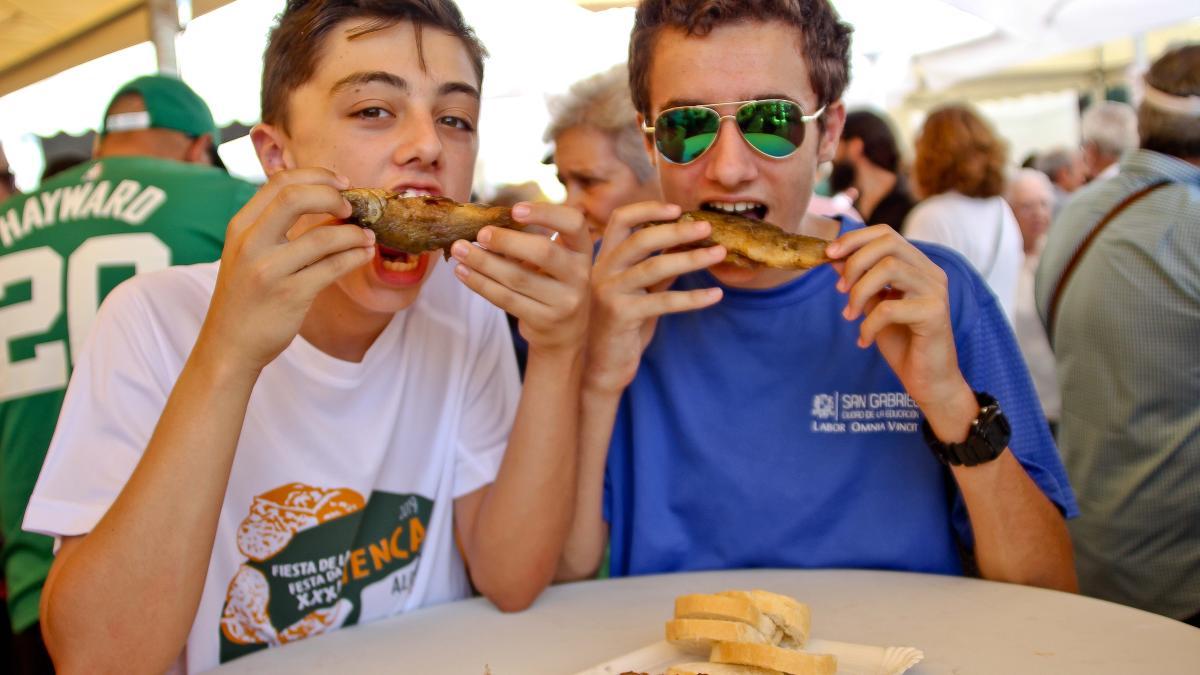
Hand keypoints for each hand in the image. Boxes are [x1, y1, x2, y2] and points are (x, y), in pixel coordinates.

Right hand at [197, 169, 375, 374]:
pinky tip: (363, 254)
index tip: (341, 183)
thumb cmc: (246, 297)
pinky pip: (333, 267)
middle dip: (333, 196)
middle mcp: (251, 244)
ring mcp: (270, 270)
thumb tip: (324, 199)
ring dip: (354, 234)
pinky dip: (355, 256)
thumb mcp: (246, 253)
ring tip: (368, 237)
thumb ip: (272, 226)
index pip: (279, 182)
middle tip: (353, 207)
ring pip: (323, 237)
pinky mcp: (290, 295)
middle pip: (295, 197)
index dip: (316, 176)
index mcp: (241, 227)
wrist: (229, 345)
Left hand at [450, 202, 590, 355]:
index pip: (574, 223)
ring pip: (518, 277)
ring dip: (484, 262)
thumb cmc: (552, 285)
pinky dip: (480, 283)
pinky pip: (506, 298)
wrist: (564, 333)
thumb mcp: (554, 261)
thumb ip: (530, 242)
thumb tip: (484, 226)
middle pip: (543, 251)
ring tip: (459, 250)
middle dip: (507, 240)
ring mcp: (565, 300)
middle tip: (480, 234)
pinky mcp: (544, 320)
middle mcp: (579, 274)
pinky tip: (463, 272)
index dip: (546, 213)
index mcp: (582, 250)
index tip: (515, 209)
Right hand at [586, 201, 724, 393]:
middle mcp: (602, 271)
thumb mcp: (639, 291)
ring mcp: (609, 292)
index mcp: (604, 259)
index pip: (620, 220)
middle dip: (676, 230)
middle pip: (641, 239)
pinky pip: (663, 301)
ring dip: (691, 258)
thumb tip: (687, 245)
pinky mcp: (621, 315)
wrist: (600, 368)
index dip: (648, 209)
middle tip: (707, 227)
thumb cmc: (621, 327)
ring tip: (719, 253)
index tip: (678, 208)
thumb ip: (656, 269)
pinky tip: (715, 295)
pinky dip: (693, 297)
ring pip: (654, 267)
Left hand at [827, 225, 973, 423]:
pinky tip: (863, 340)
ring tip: (849, 316)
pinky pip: (890, 307)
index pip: (886, 234)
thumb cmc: (903, 343)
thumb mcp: (874, 307)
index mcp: (918, 266)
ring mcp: (936, 291)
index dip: (854, 239)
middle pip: (888, 243)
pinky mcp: (935, 313)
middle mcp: (931, 273)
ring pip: (889, 268)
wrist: (928, 381)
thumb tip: (834, 258)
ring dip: (859, 292)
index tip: (829, 254)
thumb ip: (860, 282)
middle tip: (840, 290)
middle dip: (854, 262)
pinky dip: (868, 324)